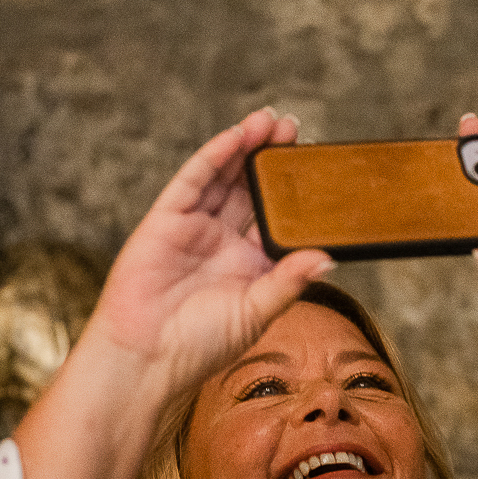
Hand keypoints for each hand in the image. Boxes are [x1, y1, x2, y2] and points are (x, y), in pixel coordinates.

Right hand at [86, 108, 332, 398]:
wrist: (148, 357)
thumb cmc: (201, 345)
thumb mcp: (257, 312)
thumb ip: (290, 281)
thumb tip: (329, 257)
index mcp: (250, 265)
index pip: (277, 218)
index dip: (295, 193)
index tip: (319, 167)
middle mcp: (223, 242)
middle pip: (252, 190)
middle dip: (272, 159)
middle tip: (296, 129)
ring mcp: (195, 227)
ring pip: (225, 178)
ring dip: (247, 147)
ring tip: (273, 121)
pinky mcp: (167, 219)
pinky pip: (194, 180)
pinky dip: (216, 156)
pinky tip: (237, 137)